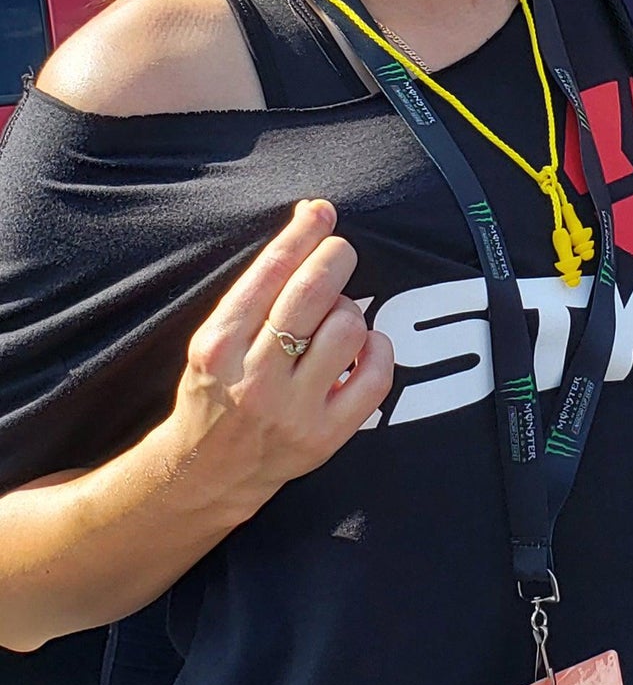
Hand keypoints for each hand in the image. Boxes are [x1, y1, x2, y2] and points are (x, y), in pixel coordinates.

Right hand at [162, 199, 393, 521]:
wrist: (202, 474)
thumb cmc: (217, 386)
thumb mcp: (215, 336)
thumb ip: (261, 284)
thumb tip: (312, 214)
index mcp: (217, 346)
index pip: (270, 272)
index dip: (304, 233)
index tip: (321, 210)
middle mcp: (253, 379)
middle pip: (313, 292)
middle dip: (335, 257)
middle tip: (339, 251)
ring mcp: (291, 412)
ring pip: (348, 328)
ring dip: (350, 310)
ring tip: (334, 319)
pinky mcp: (324, 438)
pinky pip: (376, 376)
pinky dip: (378, 350)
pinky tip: (362, 348)